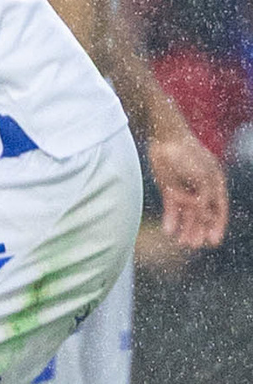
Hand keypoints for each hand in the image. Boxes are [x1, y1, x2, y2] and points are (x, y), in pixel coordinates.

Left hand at [148, 126, 227, 248]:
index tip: (214, 241)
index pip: (219, 209)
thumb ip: (204, 198)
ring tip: (183, 242)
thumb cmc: (188, 154)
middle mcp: (201, 188)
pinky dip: (171, 219)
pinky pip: (171, 208)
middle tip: (195, 245)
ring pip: (187, 214)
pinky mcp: (169, 188)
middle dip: (200, 230)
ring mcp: (185, 188)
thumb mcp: (202, 177)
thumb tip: (204, 217)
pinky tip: (169, 231)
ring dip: (186, 228)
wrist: (165, 138)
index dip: (217, 225)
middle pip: (202, 214)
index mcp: (215, 183)